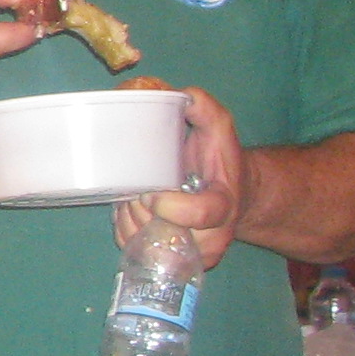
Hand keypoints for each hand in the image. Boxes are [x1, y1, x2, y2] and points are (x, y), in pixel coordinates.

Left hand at [113, 84, 244, 268]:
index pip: (198, 214)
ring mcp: (189, 254)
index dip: (168, 203)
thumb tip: (183, 95)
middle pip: (163, 230)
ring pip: (144, 242)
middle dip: (141, 207)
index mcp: (223, 206)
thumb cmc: (219, 161)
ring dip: (129, 217)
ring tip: (136, 195)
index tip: (151, 189)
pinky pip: (133, 249)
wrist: (231, 197)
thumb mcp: (219, 131)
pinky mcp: (169, 260)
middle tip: (139, 186)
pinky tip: (132, 209)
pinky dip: (124, 228)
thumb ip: (206, 110)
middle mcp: (210, 239)